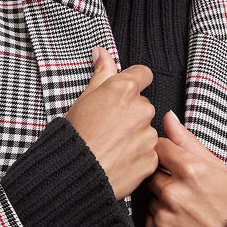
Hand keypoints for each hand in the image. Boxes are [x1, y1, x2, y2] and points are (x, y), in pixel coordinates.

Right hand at [65, 47, 158, 200]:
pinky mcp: (151, 157)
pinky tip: (118, 160)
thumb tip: (102, 53)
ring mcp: (148, 134)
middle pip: (143, 105)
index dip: (134, 82)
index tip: (126, 93)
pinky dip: (136, 156)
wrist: (75, 174)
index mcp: (123, 89)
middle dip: (130, 114)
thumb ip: (101, 73)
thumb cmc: (75, 137)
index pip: (143, 74)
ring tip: (111, 147)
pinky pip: (148, 153)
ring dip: (134, 136)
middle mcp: (141, 108)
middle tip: (109, 127)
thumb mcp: (84, 99)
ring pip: (146, 130)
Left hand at [145, 110, 226, 226]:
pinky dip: (160, 222)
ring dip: (161, 201)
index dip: (166, 155)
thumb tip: (167, 117)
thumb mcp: (216, 168)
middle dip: (164, 179)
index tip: (176, 164)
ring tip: (185, 211)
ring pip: (149, 198)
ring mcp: (164, 216)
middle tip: (184, 191)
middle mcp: (174, 192)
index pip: (158, 148)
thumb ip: (187, 141)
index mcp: (190, 170)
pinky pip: (148, 220)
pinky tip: (180, 225)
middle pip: (151, 173)